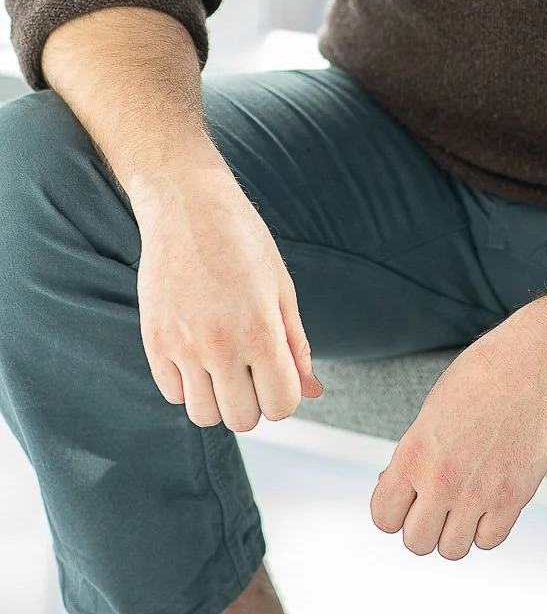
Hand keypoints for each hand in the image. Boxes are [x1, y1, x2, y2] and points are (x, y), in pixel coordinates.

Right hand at [133, 166, 323, 430]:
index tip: (278, 373)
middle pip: (241, 419)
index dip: (284, 394)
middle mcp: (220, 345)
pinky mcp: (154, 342)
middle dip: (253, 400)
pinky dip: (187, 384)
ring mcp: (182, 346)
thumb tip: (312, 391)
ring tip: (223, 361)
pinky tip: (197, 351)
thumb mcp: (281, 288)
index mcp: (260, 331)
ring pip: (203, 415)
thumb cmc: (242, 241)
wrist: (187, 205)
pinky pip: (173, 394)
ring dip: (218, 398)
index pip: (281, 405)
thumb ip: (295, 345)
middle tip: (251, 366)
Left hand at [369, 303, 546, 558]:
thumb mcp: (431, 410)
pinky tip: (489, 504)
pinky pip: (489, 541)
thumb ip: (415, 454)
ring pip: (451, 550)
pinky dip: (487, 529)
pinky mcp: (512, 498)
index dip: (394, 511)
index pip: (384, 517)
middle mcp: (441, 480)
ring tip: (464, 506)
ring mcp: (478, 493)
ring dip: (455, 532)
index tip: (407, 501)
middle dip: (423, 526)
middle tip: (436, 505)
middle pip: (416, 543)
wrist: (531, 365)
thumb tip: (401, 488)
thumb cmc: (482, 377)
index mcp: (414, 453)